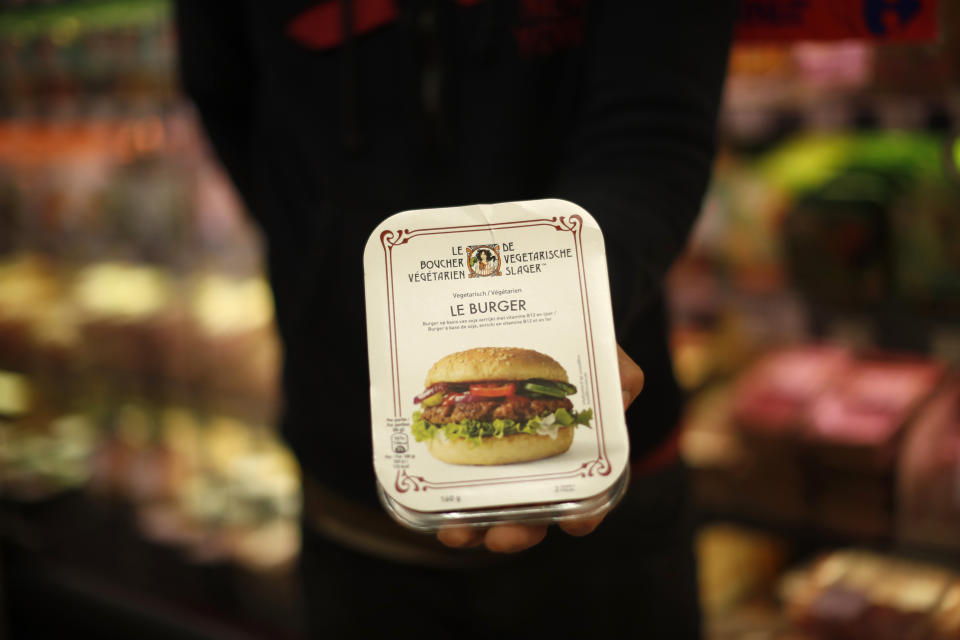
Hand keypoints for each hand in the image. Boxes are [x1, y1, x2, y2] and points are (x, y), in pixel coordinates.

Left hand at [436, 343, 644, 552]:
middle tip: (501, 536)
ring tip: (455, 531)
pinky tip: (429, 499)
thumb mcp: (603, 354)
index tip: (575, 524)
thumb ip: (619, 373)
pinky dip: (439, 497)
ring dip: (472, 526)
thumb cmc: (571, 344)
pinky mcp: (461, 448)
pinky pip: (449, 481)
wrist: (520, 321)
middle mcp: (536, 467)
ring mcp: (498, 462)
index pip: (584, 495)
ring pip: (486, 506)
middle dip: (515, 531)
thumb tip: (620, 396)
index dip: (582, 515)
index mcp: (573, 452)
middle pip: (529, 513)